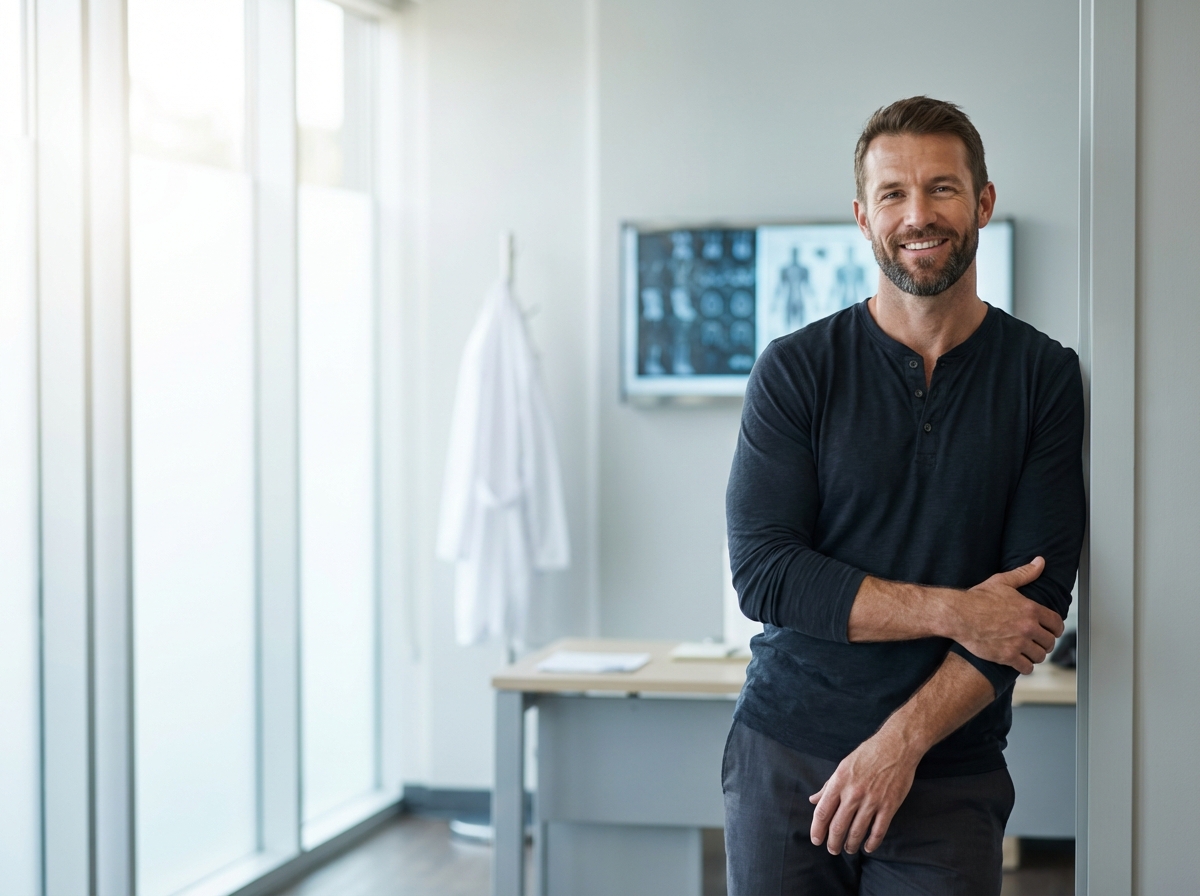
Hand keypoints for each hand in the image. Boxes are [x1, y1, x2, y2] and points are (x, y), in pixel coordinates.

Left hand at [808, 728, 917, 855]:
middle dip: (833, 842)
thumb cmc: (868, 754)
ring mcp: (872, 800)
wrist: (897, 746)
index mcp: (839, 781)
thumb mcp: (843, 766)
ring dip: (850, 844)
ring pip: (857, 832)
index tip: (816, 840)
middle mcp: (853, 793)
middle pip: (838, 826)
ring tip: (848, 849)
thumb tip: (813, 800)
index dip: (817, 829)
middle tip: (832, 849)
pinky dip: (872, 843)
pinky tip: (868, 847)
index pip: (822, 811)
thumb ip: (828, 786)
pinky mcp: (889, 806)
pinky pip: (878, 831)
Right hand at [956, 557, 1063, 673]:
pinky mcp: (1007, 656)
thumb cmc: (977, 598)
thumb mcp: (1002, 582)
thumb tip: (1039, 562)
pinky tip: (1019, 662)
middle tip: (1037, 643)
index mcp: (1030, 609)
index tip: (1051, 631)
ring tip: (1028, 652)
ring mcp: (1018, 643)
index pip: (1056, 623)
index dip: (1056, 629)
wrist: (958, 615)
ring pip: (1039, 655)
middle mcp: (1028, 627)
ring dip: (1035, 655)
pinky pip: (1027, 667)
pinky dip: (1025, 666)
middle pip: (1049, 641)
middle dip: (1044, 643)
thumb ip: (1024, 573)